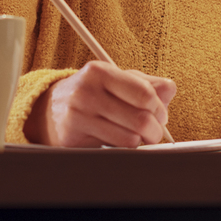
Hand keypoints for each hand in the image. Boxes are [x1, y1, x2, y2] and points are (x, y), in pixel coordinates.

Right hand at [28, 61, 176, 147]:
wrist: (49, 110)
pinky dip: (125, 148)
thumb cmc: (91, 94)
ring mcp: (78, 115)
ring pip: (129, 138)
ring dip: (141, 141)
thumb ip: (146, 84)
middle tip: (155, 131)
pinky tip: (120, 140)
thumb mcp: (116, 81)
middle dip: (155, 130)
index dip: (159, 108)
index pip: (144, 93)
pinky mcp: (73, 137)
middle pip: (140, 118)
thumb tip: (170, 89)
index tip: (161, 115)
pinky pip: (114, 149)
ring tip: (139, 136)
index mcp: (100, 71)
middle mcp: (86, 91)